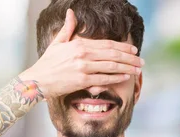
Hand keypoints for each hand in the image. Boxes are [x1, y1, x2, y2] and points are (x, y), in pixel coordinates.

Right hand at [18, 9, 143, 98]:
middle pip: (113, 55)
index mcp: (80, 44)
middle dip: (130, 58)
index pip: (107, 44)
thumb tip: (71, 12)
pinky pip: (103, 79)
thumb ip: (67, 28)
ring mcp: (83, 68)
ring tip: (137, 70)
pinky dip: (116, 78)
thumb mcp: (58, 42)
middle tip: (141, 61)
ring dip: (127, 68)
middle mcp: (83, 54)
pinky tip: (125, 77)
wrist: (38, 80)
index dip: (123, 47)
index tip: (134, 50)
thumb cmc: (48, 62)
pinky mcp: (82, 81)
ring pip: (111, 67)